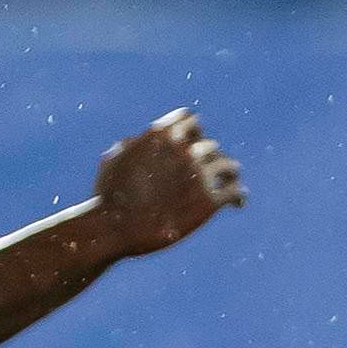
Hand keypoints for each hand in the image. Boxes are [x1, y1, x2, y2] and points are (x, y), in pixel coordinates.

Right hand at [93, 107, 241, 256]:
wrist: (115, 227)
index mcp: (162, 135)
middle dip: (211, 158)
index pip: (190, 120)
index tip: (195, 142)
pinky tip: (237, 204)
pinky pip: (234, 192)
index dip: (194, 131)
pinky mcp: (209, 201)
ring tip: (232, 182)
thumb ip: (130, 147)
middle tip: (214, 171)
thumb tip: (135, 140)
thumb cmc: (108, 197)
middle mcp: (185, 150)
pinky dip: (238, 196)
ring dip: (231, 173)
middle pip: (210, 147)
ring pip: (229, 166)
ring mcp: (199, 174)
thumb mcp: (114, 161)